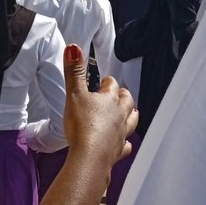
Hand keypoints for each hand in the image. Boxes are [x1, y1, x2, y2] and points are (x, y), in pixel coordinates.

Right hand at [61, 44, 136, 173]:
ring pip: (132, 121)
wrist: (90, 156)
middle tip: (120, 94)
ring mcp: (121, 133)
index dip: (108, 82)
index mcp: (109, 100)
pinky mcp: (118, 151)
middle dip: (123, 96)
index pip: (112, 85)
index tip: (105, 80)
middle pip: (126, 101)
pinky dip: (126, 143)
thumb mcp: (73, 94)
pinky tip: (124, 143)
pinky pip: (126, 146)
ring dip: (131, 115)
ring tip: (132, 112)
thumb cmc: (82, 125)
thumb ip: (73, 72)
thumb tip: (73, 48)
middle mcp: (120, 115)